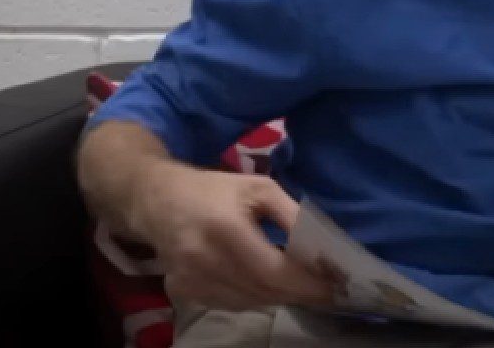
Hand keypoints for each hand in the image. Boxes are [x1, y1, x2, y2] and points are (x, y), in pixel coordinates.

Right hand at [133, 164, 344, 311]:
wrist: (156, 200)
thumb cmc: (213, 190)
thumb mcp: (259, 188)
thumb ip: (292, 216)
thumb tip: (323, 248)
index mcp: (225, 230)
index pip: (274, 271)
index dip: (308, 283)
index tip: (337, 285)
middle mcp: (205, 261)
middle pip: (265, 291)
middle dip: (301, 292)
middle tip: (328, 289)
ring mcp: (191, 282)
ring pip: (251, 302)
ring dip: (280, 296)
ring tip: (301, 284)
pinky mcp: (185, 292)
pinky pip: (232, 304)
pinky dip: (255, 297)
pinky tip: (265, 282)